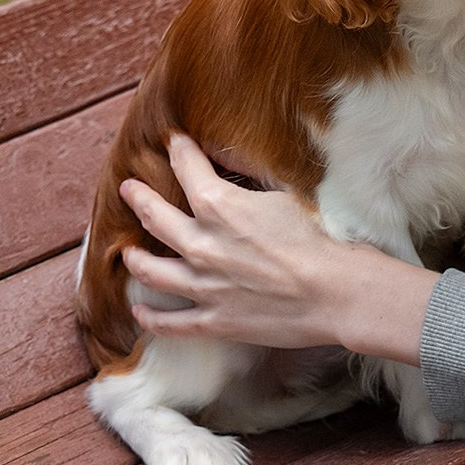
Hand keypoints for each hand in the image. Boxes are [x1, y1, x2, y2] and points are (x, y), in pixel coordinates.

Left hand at [119, 134, 436, 362]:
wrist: (337, 292)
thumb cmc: (321, 238)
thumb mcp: (286, 192)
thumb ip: (252, 175)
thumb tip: (230, 156)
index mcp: (219, 207)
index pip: (189, 170)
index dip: (180, 152)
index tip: (174, 142)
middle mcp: (201, 245)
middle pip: (156, 218)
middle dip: (140, 198)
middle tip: (129, 188)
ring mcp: (203, 287)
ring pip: (152, 271)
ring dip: (135, 259)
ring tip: (127, 253)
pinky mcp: (214, 321)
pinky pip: (169, 322)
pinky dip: (151, 316)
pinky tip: (140, 309)